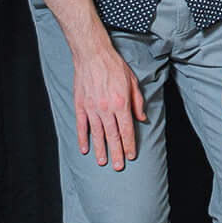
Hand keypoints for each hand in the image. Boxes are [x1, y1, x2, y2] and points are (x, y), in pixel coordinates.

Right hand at [73, 42, 145, 168]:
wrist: (92, 55)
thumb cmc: (114, 66)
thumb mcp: (132, 81)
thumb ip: (137, 102)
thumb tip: (141, 118)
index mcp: (121, 103)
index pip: (127, 129)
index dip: (129, 144)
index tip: (131, 156)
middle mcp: (106, 108)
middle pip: (113, 136)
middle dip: (116, 153)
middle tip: (118, 167)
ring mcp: (92, 108)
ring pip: (97, 134)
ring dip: (100, 149)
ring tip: (103, 162)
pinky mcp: (80, 105)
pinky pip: (82, 126)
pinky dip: (83, 138)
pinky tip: (85, 149)